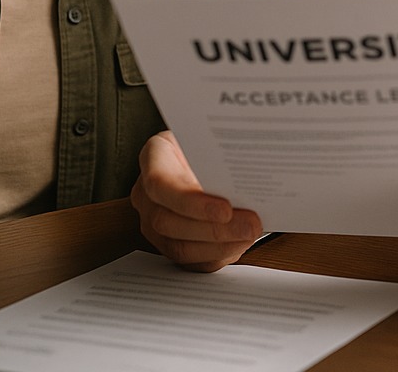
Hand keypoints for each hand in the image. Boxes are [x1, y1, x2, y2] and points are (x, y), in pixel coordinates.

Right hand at [129, 131, 263, 271]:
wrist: (204, 157)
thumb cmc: (209, 145)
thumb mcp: (213, 138)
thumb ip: (222, 156)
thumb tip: (248, 178)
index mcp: (154, 157)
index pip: (160, 184)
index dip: (191, 202)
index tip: (226, 209)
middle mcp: (146, 193)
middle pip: (168, 221)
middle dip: (214, 229)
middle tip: (251, 225)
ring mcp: (153, 222)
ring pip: (177, 246)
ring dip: (219, 245)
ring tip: (249, 234)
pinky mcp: (168, 244)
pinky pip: (190, 261)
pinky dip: (217, 255)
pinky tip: (239, 244)